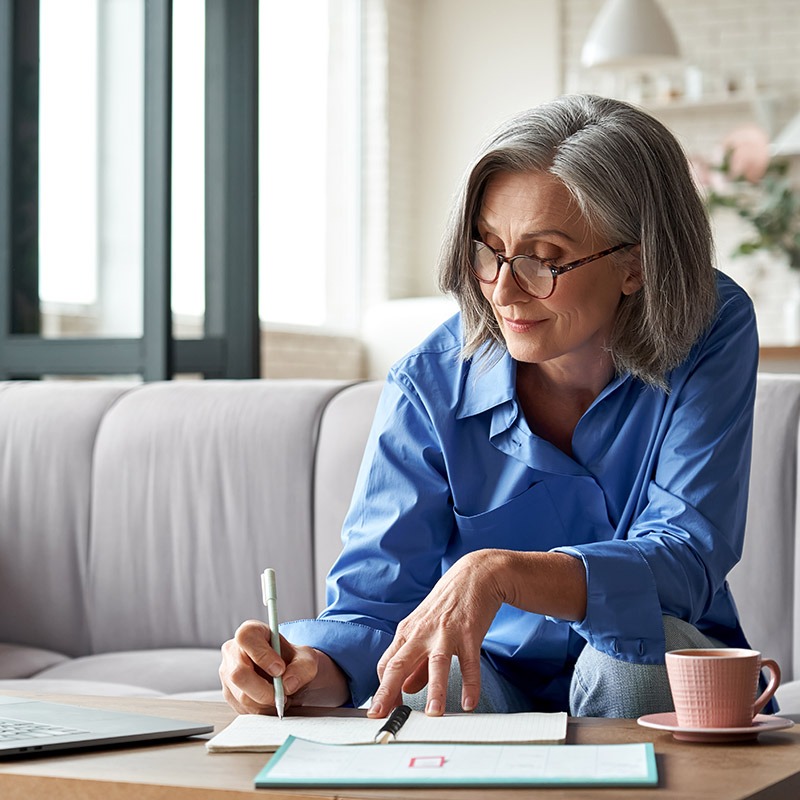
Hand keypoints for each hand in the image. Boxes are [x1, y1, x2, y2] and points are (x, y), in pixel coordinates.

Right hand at [219, 620, 348, 713]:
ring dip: (265, 703)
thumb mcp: (306, 659)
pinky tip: (272, 702)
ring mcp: (227, 673)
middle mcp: (233, 651)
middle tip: (283, 694)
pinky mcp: (229, 693)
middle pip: (238, 674)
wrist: (289, 674)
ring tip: (281, 698)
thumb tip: (288, 683)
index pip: (247, 639)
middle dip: (264, 690)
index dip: (262, 655)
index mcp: (250, 632)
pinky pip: (242, 708)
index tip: (280, 669)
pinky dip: (261, 710)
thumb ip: (302, 668)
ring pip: (241, 695)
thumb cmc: (293, 660)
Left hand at [367, 550, 505, 717]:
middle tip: (381, 716)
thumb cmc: (448, 604)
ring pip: (436, 664)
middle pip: (399, 663)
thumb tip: (405, 689)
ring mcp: (446, 632)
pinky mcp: (469, 633)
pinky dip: (470, 684)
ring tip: (434, 715)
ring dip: (434, 690)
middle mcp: (422, 632)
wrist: (475, 574)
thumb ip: (416, 662)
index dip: (383, 689)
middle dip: (388, 692)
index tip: (382, 711)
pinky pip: (470, 662)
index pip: (387, 664)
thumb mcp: (425, 629)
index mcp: (408, 631)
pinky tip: (469, 703)